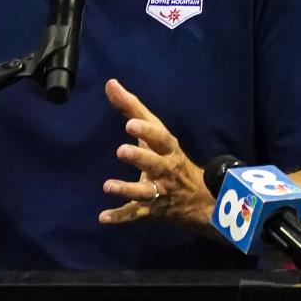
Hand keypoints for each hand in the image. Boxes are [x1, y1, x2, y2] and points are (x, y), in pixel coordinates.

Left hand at [98, 78, 213, 229]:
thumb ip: (131, 108)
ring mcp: (159, 192)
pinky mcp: (150, 211)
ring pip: (145, 192)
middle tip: (121, 151)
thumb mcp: (155, 132)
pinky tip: (103, 217)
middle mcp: (166, 171)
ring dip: (127, 189)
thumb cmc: (168, 157)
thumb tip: (110, 83)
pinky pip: (135, 214)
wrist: (197, 199)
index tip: (131, 123)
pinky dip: (120, 217)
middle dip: (140, 158)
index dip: (147, 130)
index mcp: (168, 149)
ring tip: (108, 185)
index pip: (160, 138)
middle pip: (155, 164)